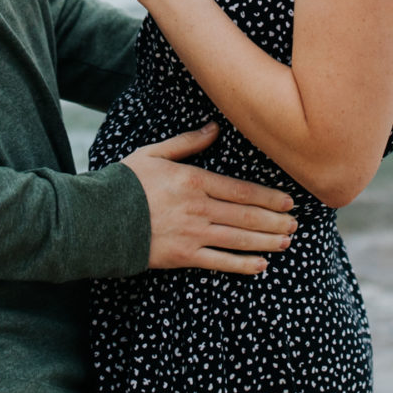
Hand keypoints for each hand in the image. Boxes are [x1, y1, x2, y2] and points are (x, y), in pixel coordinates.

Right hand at [120, 123, 297, 272]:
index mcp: (193, 180)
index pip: (241, 189)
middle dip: (274, 220)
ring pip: (239, 238)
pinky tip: (261, 265)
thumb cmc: (124, 182)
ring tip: (286, 241)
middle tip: (295, 224)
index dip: (268, 197)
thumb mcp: (154, 153)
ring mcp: (192, 233)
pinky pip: (220, 262)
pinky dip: (243, 264)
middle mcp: (198, 207)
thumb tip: (214, 128)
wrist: (97, 218)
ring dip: (266, 240)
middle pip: (246, 215)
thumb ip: (187, 142)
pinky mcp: (182, 256)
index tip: (288, 201)